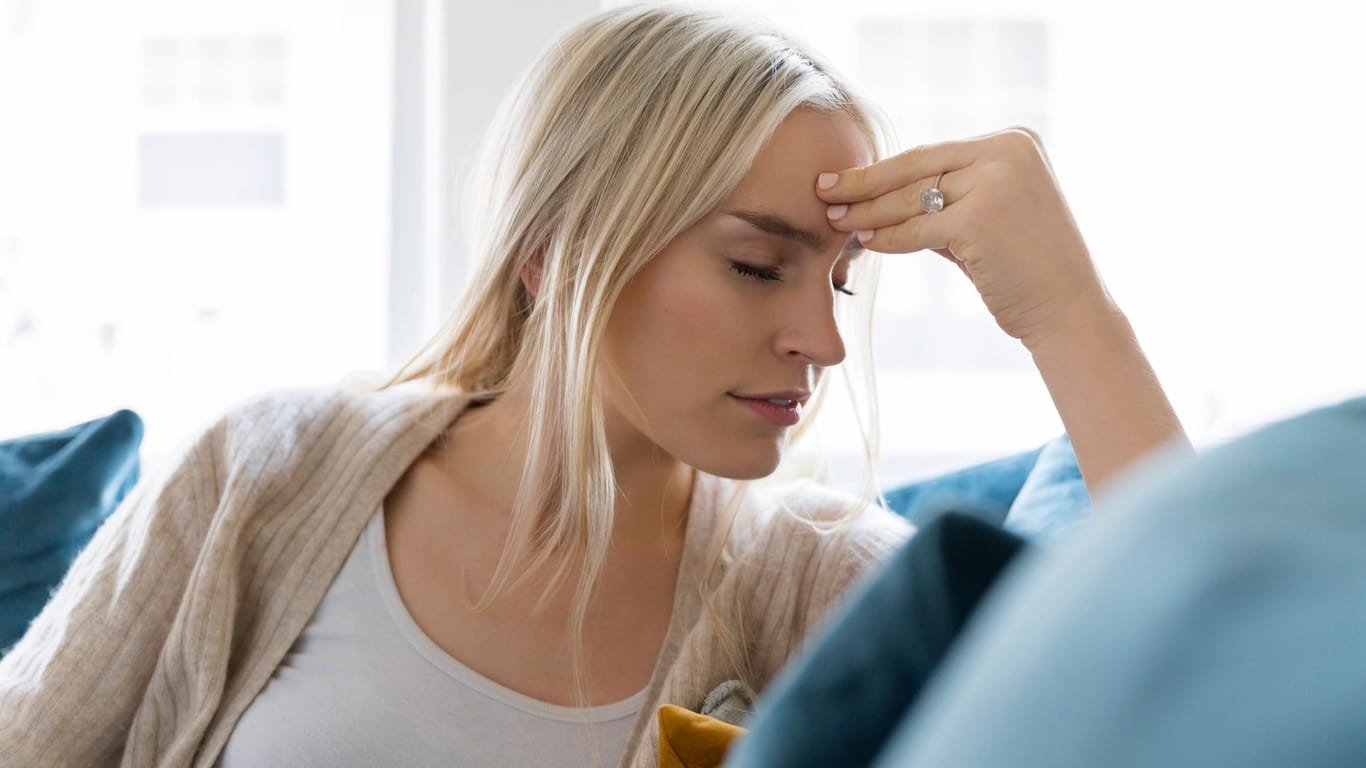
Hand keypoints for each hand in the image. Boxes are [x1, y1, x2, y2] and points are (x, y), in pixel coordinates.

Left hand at [817, 126, 1113, 347]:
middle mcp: (1008, 152)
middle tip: (823, 190)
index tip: (846, 176)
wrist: (1069, 311)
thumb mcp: (991, 214)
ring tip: (837, 220)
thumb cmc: (1026, 268)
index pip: (932, 153)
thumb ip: (949, 195)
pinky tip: (867, 243)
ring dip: (869, 212)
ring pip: (912, 197)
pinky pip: (916, 228)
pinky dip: (888, 238)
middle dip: (864, 182)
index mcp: (1014, 141)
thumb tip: (883, 193)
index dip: (884, 167)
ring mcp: (996, 182)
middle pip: (916, 167)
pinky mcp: (980, 219)